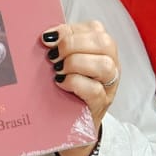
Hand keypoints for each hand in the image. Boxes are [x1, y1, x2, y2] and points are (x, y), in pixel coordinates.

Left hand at [43, 21, 118, 155]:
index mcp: (102, 50)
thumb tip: (44, 37)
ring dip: (75, 63)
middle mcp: (110, 66)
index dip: (69, 30)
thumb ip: (61, 48)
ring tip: (57, 70)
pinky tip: (61, 83)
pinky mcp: (100, 105)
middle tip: (53, 56)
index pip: (95, 29)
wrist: (73, 126)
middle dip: (73, 44)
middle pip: (104, 42)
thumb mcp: (66, 65)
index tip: (47, 38)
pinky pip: (94, 90)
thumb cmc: (68, 91)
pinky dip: (75, 83)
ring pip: (104, 65)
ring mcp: (108, 87)